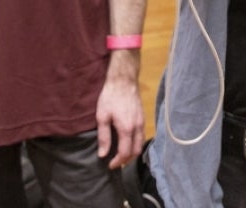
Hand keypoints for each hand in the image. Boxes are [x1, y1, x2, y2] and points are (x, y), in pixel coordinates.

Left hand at [95, 54, 143, 168]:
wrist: (123, 80)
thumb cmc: (110, 97)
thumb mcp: (102, 117)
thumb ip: (104, 137)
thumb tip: (102, 154)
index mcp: (127, 129)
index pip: (125, 153)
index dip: (118, 162)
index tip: (110, 165)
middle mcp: (137, 127)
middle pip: (136, 151)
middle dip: (127, 160)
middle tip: (116, 162)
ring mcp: (142, 122)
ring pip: (140, 144)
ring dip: (132, 152)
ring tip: (121, 154)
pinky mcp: (142, 117)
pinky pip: (142, 135)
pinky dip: (135, 143)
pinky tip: (127, 141)